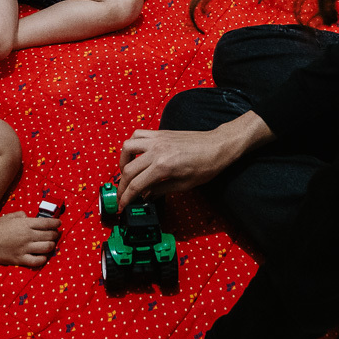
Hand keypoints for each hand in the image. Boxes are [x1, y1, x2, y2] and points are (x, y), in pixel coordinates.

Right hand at [0, 211, 59, 265]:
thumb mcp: (8, 217)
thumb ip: (21, 215)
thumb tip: (29, 217)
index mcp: (26, 224)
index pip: (47, 223)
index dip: (56, 223)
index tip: (59, 224)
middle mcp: (28, 235)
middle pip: (50, 235)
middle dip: (55, 235)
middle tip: (55, 235)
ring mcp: (25, 248)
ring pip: (47, 248)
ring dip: (52, 246)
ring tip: (51, 245)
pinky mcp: (20, 259)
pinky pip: (37, 261)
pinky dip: (43, 259)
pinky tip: (43, 256)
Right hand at [118, 128, 234, 209]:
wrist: (217, 146)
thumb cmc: (206, 165)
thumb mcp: (184, 185)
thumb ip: (161, 190)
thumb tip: (146, 196)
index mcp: (163, 166)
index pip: (136, 185)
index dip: (126, 198)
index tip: (122, 205)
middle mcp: (156, 151)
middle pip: (128, 170)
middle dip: (122, 186)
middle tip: (122, 195)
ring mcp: (157, 140)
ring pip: (127, 148)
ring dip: (123, 161)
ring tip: (126, 172)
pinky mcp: (159, 133)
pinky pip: (137, 135)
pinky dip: (132, 144)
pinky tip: (136, 154)